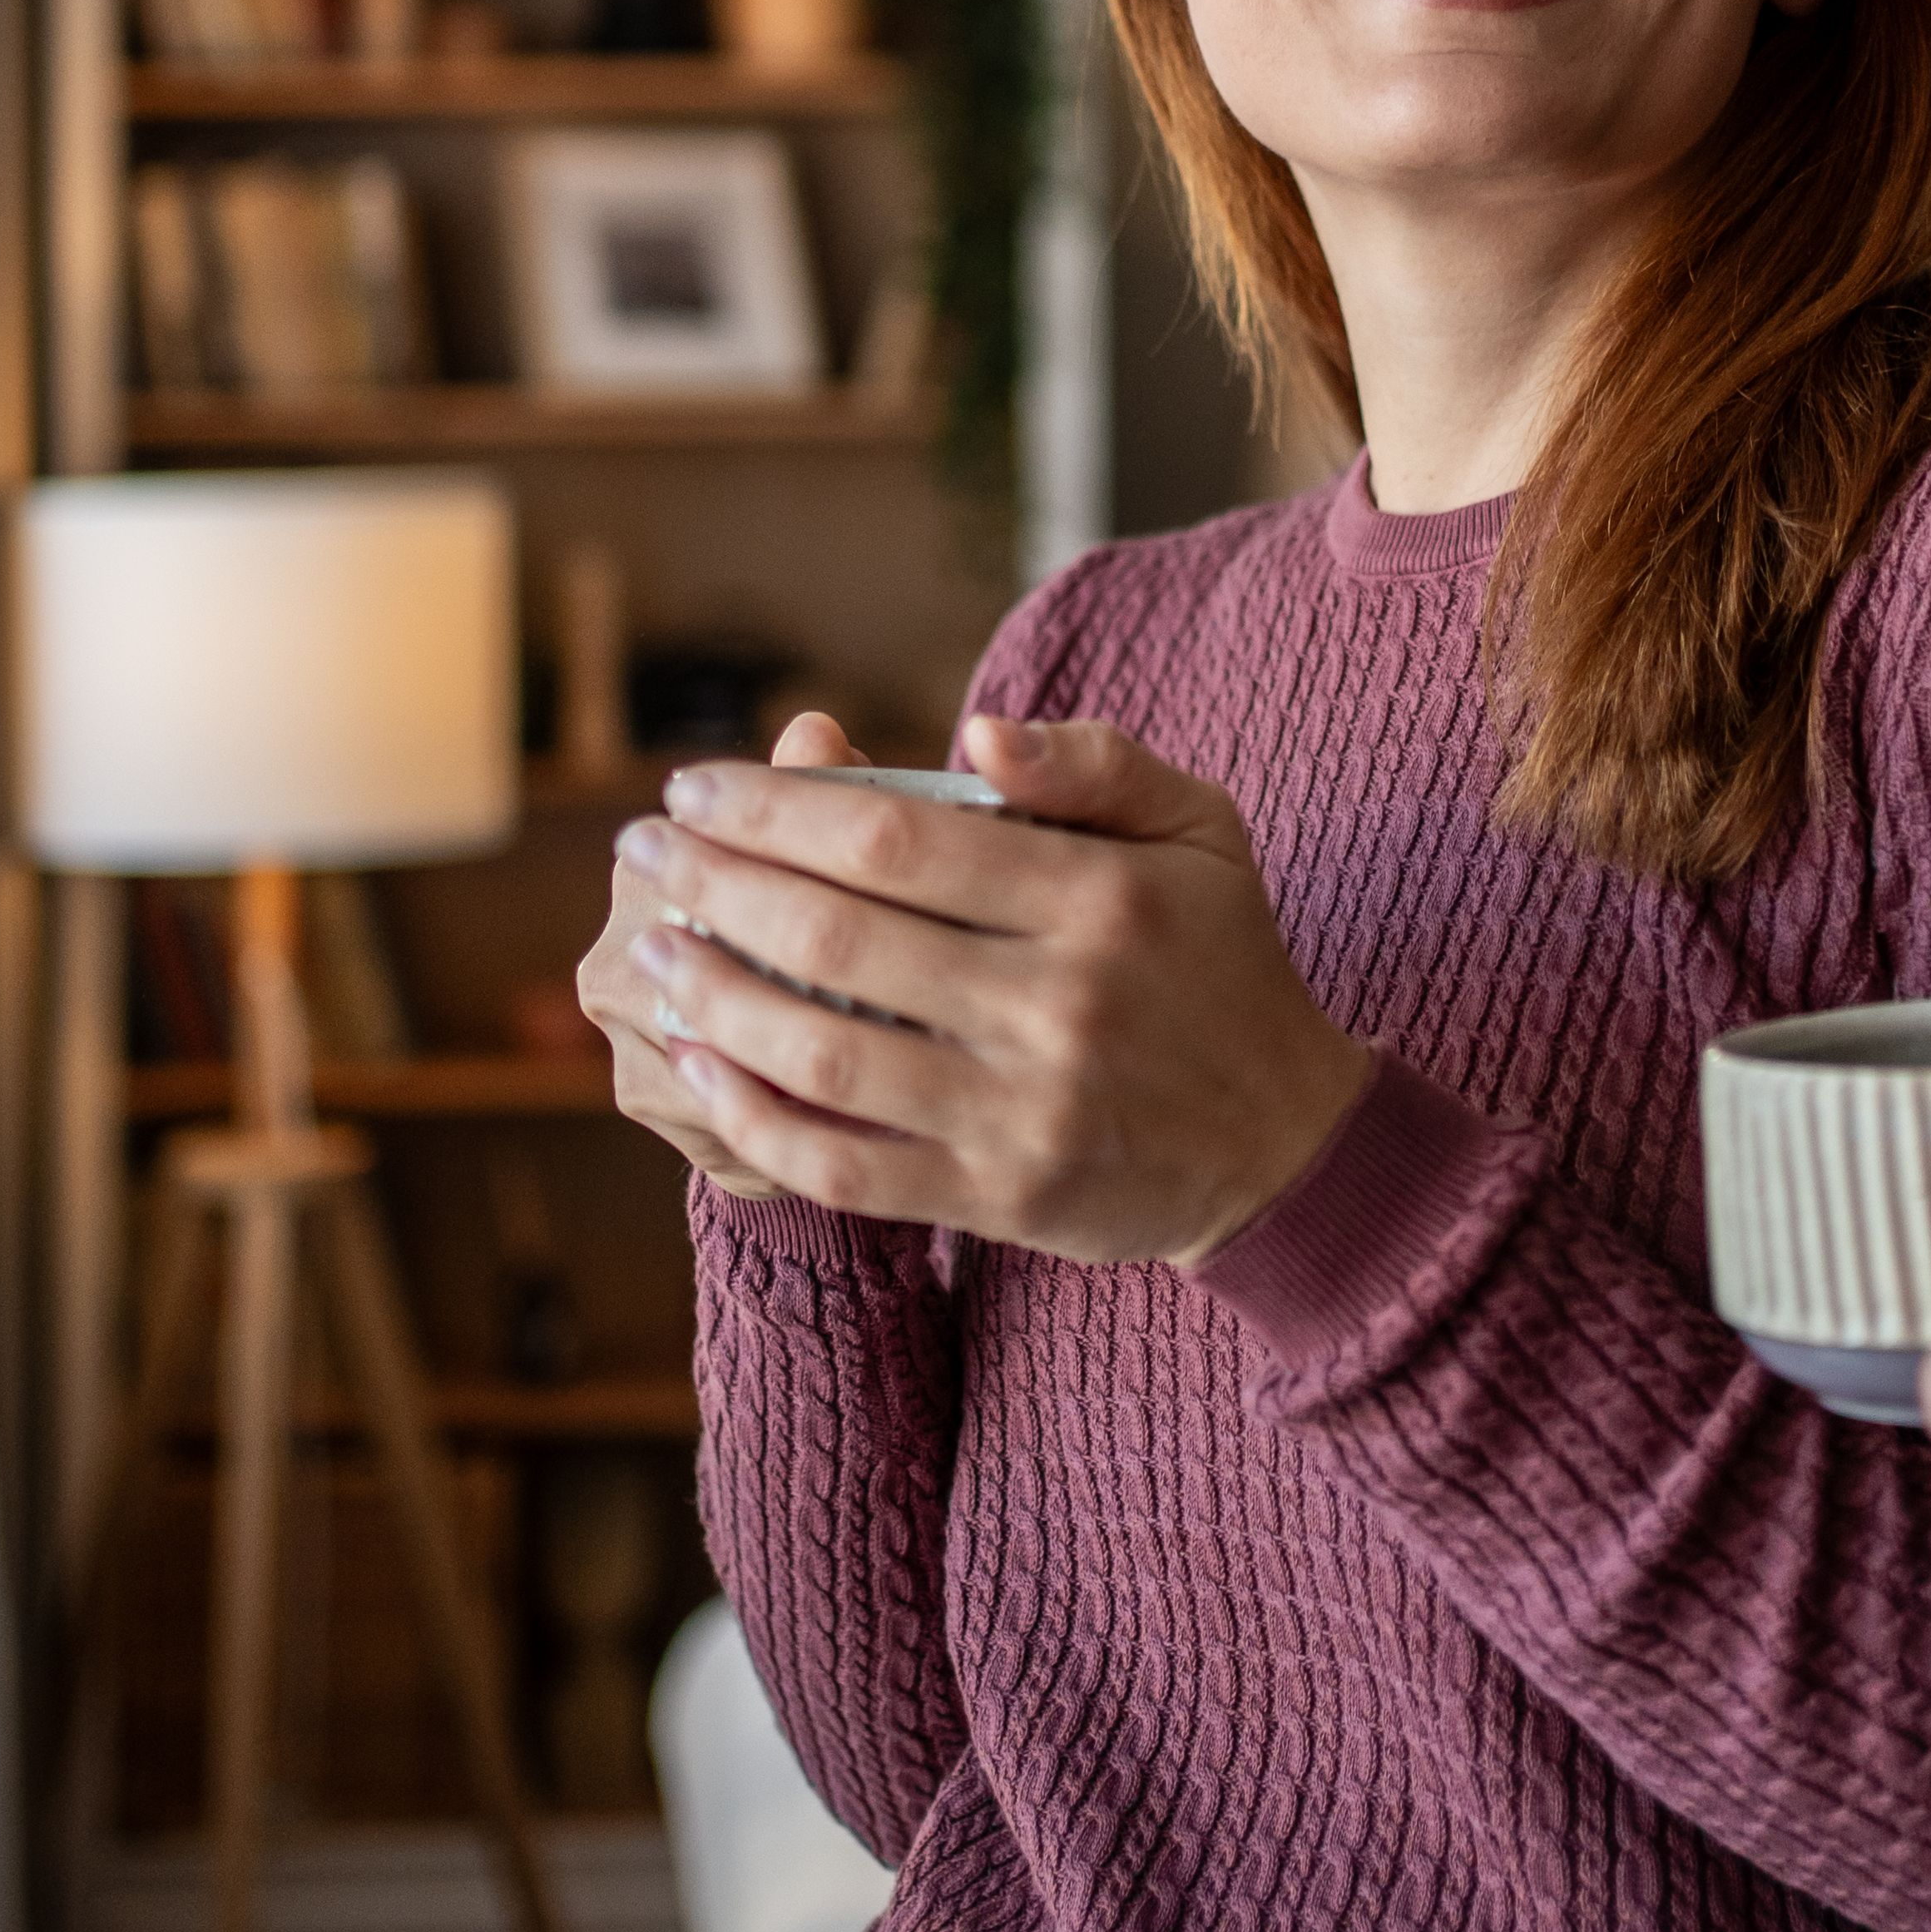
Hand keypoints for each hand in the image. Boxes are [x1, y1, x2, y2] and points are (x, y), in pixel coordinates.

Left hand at [613, 714, 1375, 1269]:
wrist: (1284, 1145)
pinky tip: (699, 1060)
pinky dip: (753, 1115)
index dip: (777, 807)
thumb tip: (972, 732)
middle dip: (718, 884)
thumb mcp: (1201, 830)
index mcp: (1100, 899)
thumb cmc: (1223, 960)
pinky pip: (844, 1165)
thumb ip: (1094, 764)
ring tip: (655, 947)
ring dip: (715, 995)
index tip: (696, 785)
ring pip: (825, 1052)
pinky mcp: (999, 1199)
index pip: (898, 838)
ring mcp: (1023, 1112)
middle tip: (646, 848)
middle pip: (841, 938)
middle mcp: (1058, 1006)